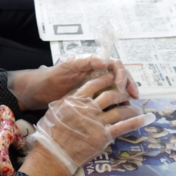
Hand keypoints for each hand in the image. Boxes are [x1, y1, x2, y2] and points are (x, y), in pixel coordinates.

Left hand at [8, 55, 138, 109]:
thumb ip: (86, 62)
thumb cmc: (53, 76)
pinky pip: (111, 101)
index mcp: (94, 64)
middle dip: (129, 85)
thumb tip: (104, 61)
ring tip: (131, 106)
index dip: (121, 73)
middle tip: (134, 96)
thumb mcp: (68, 66)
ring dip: (126, 96)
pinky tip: (122, 113)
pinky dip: (118, 106)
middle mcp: (98, 75)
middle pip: (121, 77)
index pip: (115, 65)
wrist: (41, 92)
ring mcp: (97, 87)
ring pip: (118, 90)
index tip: (120, 84)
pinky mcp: (94, 100)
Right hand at [27, 74, 154, 175]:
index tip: (113, 77)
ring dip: (129, 108)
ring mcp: (96, 123)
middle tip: (126, 93)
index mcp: (75, 100)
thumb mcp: (55, 109)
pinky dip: (134, 122)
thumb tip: (77, 92)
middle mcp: (87, 109)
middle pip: (110, 95)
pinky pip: (122, 127)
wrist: (53, 152)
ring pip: (119, 111)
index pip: (94, 84)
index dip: (106, 79)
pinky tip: (142, 118)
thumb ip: (68, 100)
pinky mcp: (103, 136)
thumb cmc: (51, 131)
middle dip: (121, 93)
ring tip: (135, 106)